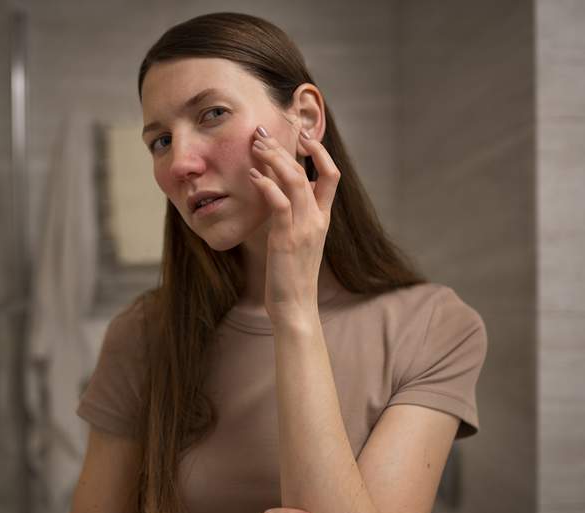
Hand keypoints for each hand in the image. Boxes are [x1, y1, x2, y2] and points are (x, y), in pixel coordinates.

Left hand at [248, 126, 340, 323]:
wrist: (296, 306)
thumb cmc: (292, 275)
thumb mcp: (299, 240)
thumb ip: (295, 216)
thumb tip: (280, 192)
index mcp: (323, 218)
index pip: (331, 175)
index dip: (320, 152)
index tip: (301, 136)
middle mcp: (317, 220)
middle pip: (308, 171)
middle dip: (285, 148)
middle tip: (263, 134)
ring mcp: (303, 228)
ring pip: (295, 181)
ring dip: (274, 160)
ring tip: (256, 146)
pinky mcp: (286, 239)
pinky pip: (279, 204)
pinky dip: (266, 185)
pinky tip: (253, 176)